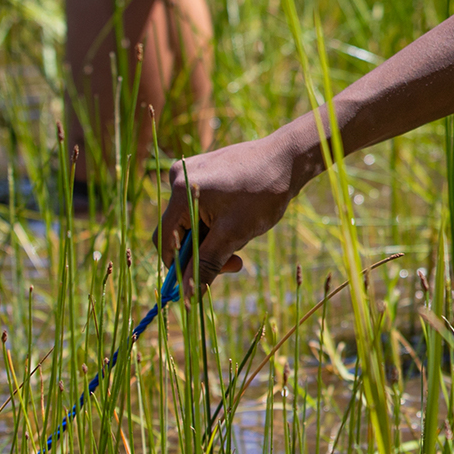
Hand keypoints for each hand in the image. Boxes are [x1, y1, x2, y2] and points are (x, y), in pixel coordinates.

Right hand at [157, 133, 307, 290]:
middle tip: (236, 262)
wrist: (288, 158)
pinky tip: (241, 217)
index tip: (203, 281)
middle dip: (204, 251)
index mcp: (180, 191)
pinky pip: (201, 207)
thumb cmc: (262, 194)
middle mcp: (179, 178)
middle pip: (179, 232)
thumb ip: (206, 264)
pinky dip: (218, 221)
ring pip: (193, 221)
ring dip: (214, 237)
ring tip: (243, 234)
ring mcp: (192, 172)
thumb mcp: (234, 234)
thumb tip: (187, 295)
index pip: (164, 241)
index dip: (179, 267)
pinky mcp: (204, 172)